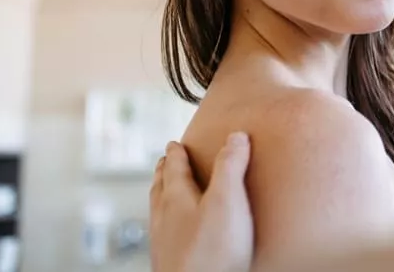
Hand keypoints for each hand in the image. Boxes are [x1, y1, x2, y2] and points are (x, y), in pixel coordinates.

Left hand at [150, 133, 254, 271]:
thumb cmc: (212, 253)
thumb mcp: (228, 201)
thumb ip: (231, 166)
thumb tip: (235, 135)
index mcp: (175, 200)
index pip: (173, 170)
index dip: (175, 154)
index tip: (172, 144)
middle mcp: (163, 221)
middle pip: (160, 191)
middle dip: (164, 175)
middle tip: (164, 164)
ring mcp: (164, 247)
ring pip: (158, 215)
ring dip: (162, 199)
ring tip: (167, 195)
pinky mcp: (172, 266)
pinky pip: (164, 238)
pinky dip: (168, 226)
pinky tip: (177, 237)